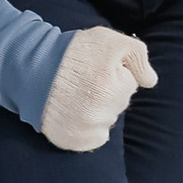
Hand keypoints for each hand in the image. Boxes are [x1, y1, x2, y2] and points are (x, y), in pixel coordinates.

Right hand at [42, 25, 157, 154]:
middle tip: (85, 78)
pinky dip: (88, 127)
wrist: (32, 67)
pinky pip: (93, 138)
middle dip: (108, 90)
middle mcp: (100, 116)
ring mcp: (85, 132)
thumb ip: (138, 55)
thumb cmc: (73, 52)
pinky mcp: (72, 142)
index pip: (130, 83)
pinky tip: (75, 111)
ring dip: (97, 108)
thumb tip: (150, 81)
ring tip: (77, 93)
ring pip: (106, 120)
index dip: (116, 71)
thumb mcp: (110, 40)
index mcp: (113, 90)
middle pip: (119, 103)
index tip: (96, 65)